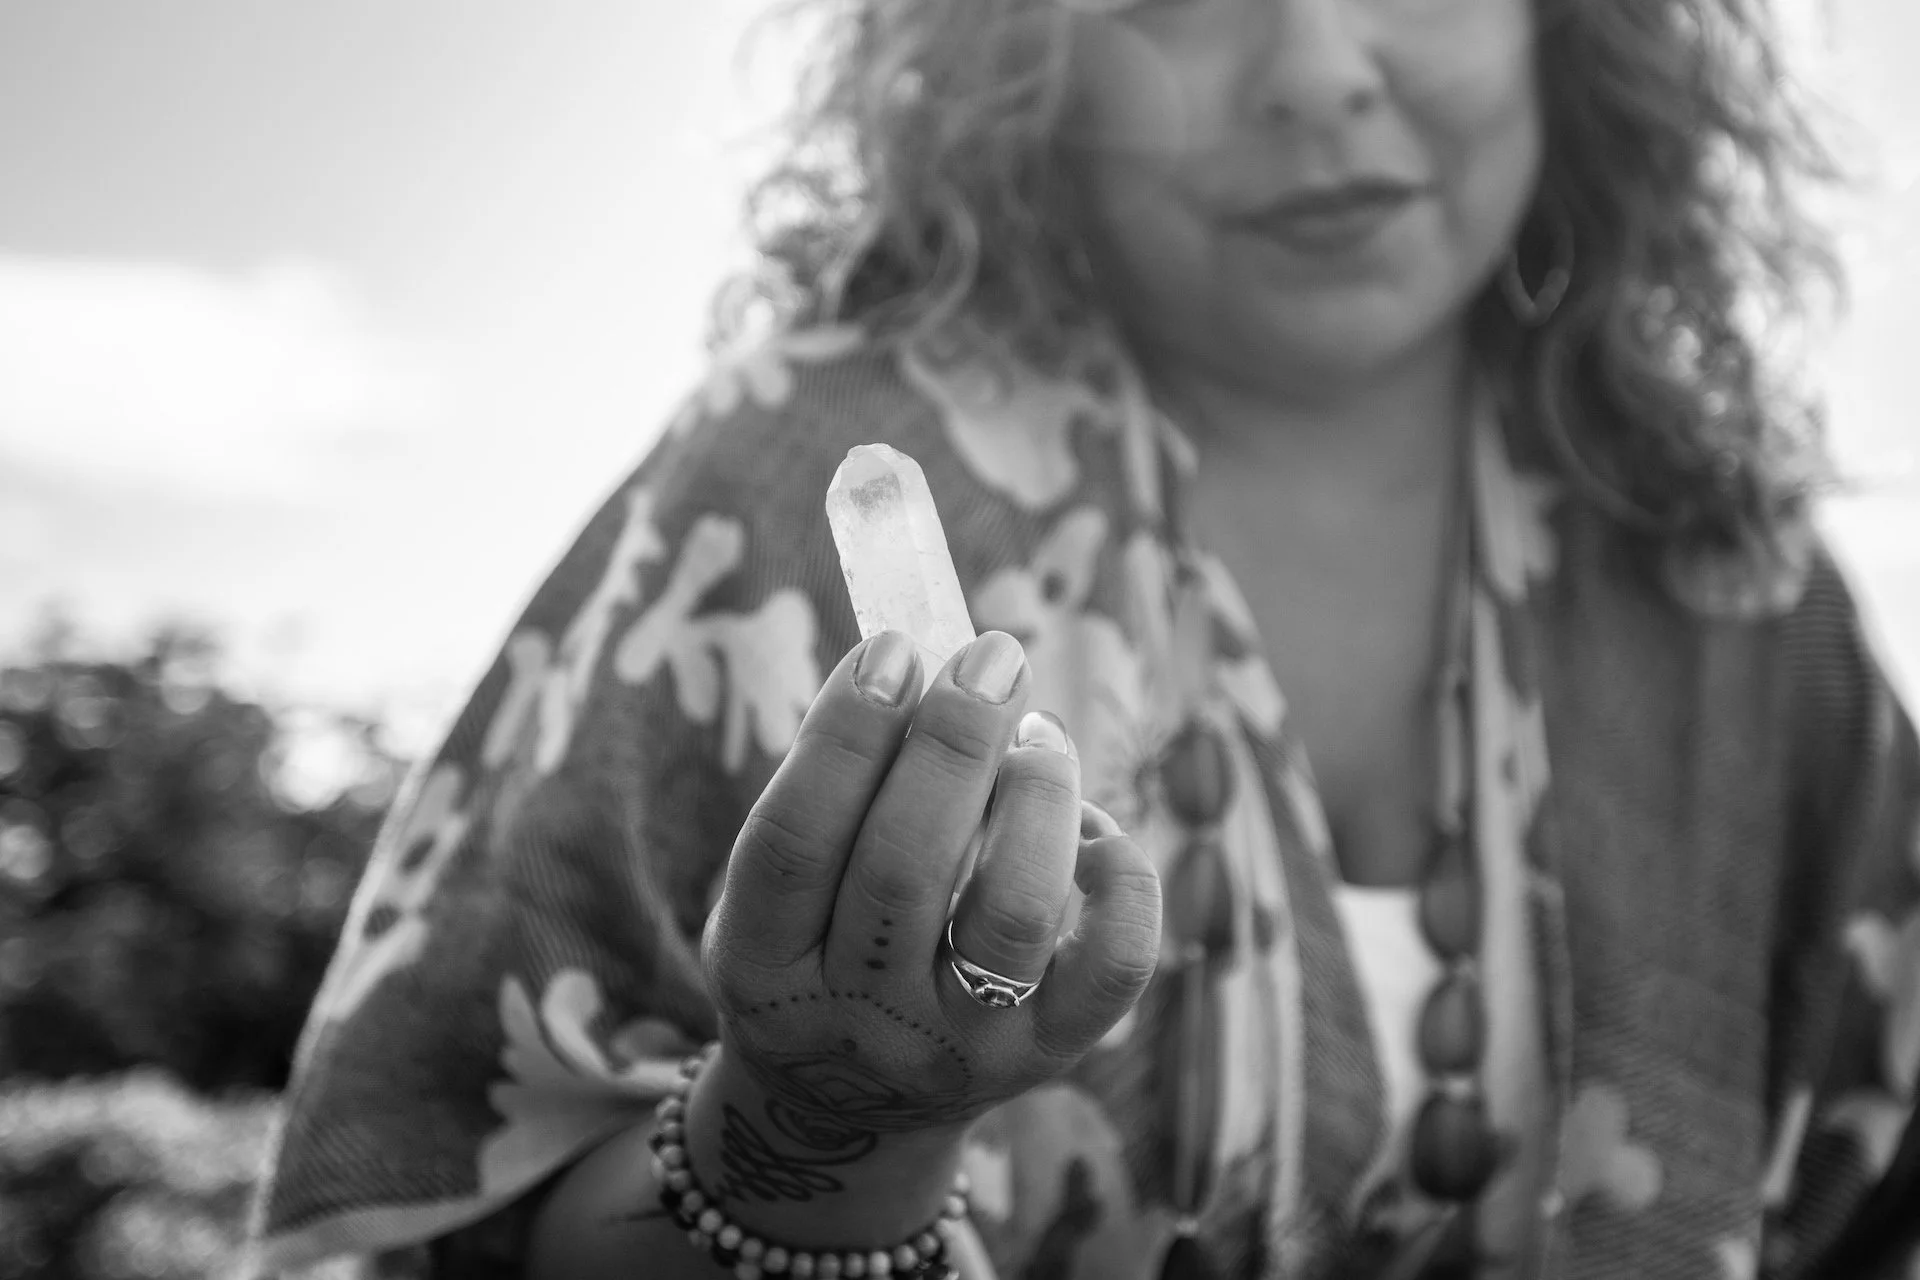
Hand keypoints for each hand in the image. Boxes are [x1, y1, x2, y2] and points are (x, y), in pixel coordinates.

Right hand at [696, 629, 1160, 1223]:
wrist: (851, 1110)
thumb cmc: (816, 946)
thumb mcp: (780, 892)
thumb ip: (836, 793)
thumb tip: (930, 660)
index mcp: (761, 969)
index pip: (793, 845)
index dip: (842, 738)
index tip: (891, 648)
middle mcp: (857, 1020)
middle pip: (904, 871)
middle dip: (953, 745)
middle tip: (991, 658)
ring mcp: (959, 1047)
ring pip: (1014, 916)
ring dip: (1037, 799)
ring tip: (1040, 736)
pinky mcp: (1048, 1057)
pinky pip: (1113, 967)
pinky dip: (1121, 877)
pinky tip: (1091, 826)